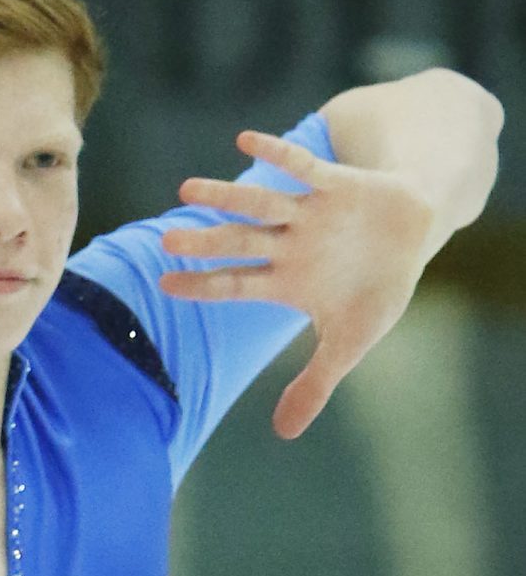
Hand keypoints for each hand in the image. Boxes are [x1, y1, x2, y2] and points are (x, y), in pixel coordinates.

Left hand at [159, 130, 434, 439]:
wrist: (411, 234)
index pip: (235, 284)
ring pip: (259, 203)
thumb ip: (314, 384)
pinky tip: (245, 140)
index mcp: (285, 282)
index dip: (202, 284)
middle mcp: (288, 245)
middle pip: (238, 242)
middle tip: (164, 239)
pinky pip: (301, 167)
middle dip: (204, 242)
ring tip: (186, 189)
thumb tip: (283, 434)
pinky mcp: (334, 185)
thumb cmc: (375, 288)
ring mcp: (307, 214)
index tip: (164, 284)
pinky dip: (278, 154)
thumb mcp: (349, 342)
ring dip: (226, 196)